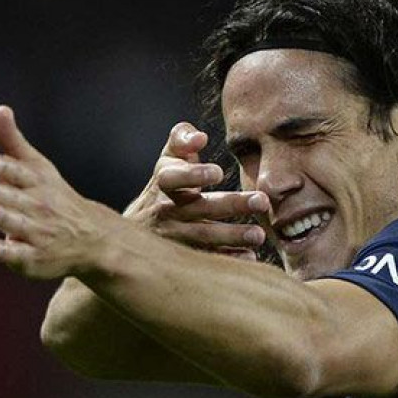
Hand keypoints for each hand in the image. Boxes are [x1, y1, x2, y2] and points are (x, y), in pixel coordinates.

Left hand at [0, 106, 123, 278]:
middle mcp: (40, 208)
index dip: (4, 168)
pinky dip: (6, 251)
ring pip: (17, 224)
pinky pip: (19, 256)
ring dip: (4, 217)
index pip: (20, 173)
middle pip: (14, 199)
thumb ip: (13, 142)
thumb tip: (0, 109)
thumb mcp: (39, 168)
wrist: (92, 238)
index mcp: (39, 184)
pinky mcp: (36, 259)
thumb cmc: (56, 198)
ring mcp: (40, 234)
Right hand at [124, 121, 268, 259]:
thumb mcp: (168, 159)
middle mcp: (166, 210)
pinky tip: (249, 256)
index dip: (194, 174)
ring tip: (259, 234)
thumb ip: (181, 140)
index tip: (218, 172)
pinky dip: (227, 258)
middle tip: (261, 201)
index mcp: (163, 183)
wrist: (136, 230)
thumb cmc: (166, 184)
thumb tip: (200, 137)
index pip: (173, 178)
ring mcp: (174, 237)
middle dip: (231, 205)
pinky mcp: (182, 257)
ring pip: (203, 237)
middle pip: (199, 208)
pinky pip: (205, 259)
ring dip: (232, 235)